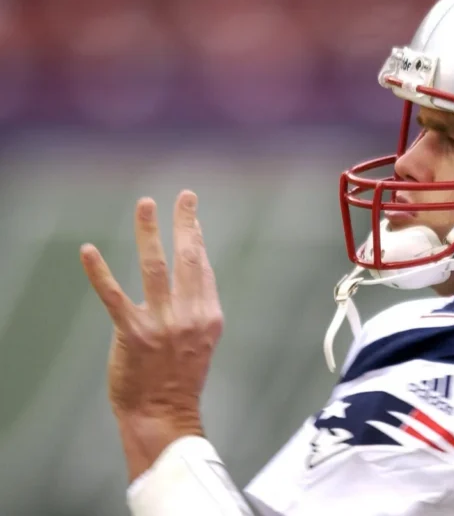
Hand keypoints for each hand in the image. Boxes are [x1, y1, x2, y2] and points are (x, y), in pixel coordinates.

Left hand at [80, 190, 222, 478]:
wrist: (163, 413)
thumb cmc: (179, 378)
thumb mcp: (201, 340)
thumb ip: (198, 307)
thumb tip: (195, 272)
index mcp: (209, 315)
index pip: (202, 266)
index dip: (196, 235)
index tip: (190, 212)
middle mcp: (190, 315)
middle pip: (188, 258)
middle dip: (185, 223)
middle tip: (183, 196)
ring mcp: (163, 324)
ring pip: (156, 268)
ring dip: (150, 233)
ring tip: (146, 205)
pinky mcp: (134, 335)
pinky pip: (115, 297)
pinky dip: (100, 273)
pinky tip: (89, 251)